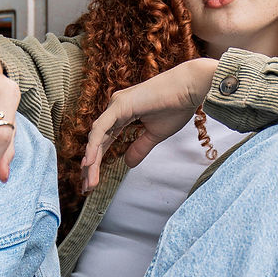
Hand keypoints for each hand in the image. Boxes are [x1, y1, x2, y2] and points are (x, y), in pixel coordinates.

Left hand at [82, 59, 217, 190]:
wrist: (190, 88)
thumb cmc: (177, 106)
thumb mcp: (155, 135)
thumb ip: (139, 147)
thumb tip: (127, 164)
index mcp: (122, 114)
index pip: (104, 142)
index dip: (98, 162)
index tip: (93, 181)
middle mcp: (115, 109)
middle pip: (97, 142)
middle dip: (91, 166)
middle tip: (86, 188)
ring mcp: (116, 105)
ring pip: (97, 137)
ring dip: (91, 161)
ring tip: (88, 182)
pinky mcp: (120, 105)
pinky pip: (102, 128)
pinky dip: (94, 145)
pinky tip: (89, 162)